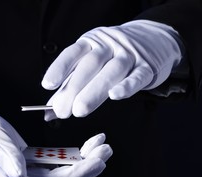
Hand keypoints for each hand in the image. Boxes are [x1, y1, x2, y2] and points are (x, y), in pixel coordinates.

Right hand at [0, 109, 111, 176]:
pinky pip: (56, 171)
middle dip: (88, 170)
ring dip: (84, 166)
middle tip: (106, 150)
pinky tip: (84, 149)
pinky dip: (73, 161)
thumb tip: (20, 174)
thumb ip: (7, 156)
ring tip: (101, 147)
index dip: (79, 173)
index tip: (98, 159)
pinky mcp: (30, 170)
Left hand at [42, 20, 182, 120]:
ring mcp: (129, 55)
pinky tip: (115, 96)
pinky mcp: (148, 66)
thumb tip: (49, 112)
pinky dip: (126, 86)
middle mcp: (109, 45)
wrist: (153, 39)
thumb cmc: (116, 56)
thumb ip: (72, 85)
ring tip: (80, 110)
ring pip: (111, 71)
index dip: (59, 68)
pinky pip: (137, 76)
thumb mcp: (92, 62)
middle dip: (73, 89)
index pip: (73, 53)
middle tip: (62, 110)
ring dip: (94, 91)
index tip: (48, 85)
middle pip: (90, 65)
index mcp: (92, 42)